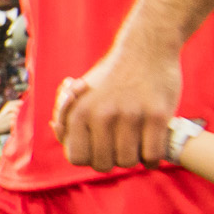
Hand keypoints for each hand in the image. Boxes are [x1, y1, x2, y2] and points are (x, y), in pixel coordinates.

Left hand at [54, 37, 180, 171]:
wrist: (147, 48)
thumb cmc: (112, 76)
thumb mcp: (81, 91)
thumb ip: (67, 114)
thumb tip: (56, 128)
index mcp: (80, 111)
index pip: (77, 158)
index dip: (89, 157)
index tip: (100, 147)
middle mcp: (102, 115)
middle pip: (103, 165)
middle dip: (112, 160)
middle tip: (121, 146)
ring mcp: (130, 116)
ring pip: (128, 162)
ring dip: (134, 158)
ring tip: (137, 144)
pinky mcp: (157, 115)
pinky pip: (152, 156)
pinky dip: (153, 158)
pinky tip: (153, 146)